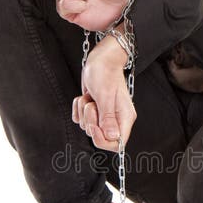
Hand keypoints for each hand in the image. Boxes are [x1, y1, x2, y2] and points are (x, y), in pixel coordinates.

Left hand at [72, 33, 136, 151]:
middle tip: (92, 105)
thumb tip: (113, 137)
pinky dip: (78, 108)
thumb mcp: (105, 96)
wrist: (101, 59)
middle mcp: (116, 119)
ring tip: (90, 97)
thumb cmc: (105, 73)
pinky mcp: (92, 110)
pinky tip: (85, 96)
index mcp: (125, 118)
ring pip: (87, 127)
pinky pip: (79, 119)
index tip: (94, 127)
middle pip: (99, 136)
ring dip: (83, 112)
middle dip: (90, 121)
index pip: (117, 143)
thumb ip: (108, 118)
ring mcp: (104, 115)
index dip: (102, 140)